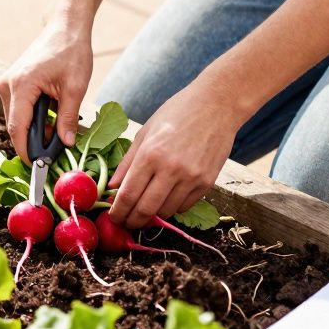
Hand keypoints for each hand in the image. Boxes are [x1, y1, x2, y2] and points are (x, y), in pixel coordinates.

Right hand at [0, 22, 92, 162]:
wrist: (65, 27)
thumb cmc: (71, 51)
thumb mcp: (75, 87)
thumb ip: (68, 118)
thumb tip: (66, 144)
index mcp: (21, 85)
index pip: (17, 128)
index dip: (26, 151)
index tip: (38, 166)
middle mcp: (7, 84)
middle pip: (14, 126)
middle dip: (33, 141)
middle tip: (55, 151)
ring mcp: (6, 83)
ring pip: (15, 118)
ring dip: (34, 129)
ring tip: (58, 129)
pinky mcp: (11, 82)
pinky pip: (17, 109)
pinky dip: (32, 117)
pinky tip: (51, 115)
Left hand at [108, 80, 242, 228]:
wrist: (216, 106)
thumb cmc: (177, 113)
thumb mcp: (145, 132)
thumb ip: (127, 162)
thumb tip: (112, 187)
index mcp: (150, 154)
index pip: (128, 195)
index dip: (118, 211)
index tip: (113, 217)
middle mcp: (171, 169)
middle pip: (146, 209)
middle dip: (132, 221)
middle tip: (126, 222)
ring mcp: (191, 178)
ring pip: (166, 212)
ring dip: (153, 215)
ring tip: (145, 209)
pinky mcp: (207, 183)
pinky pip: (185, 206)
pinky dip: (172, 207)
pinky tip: (166, 198)